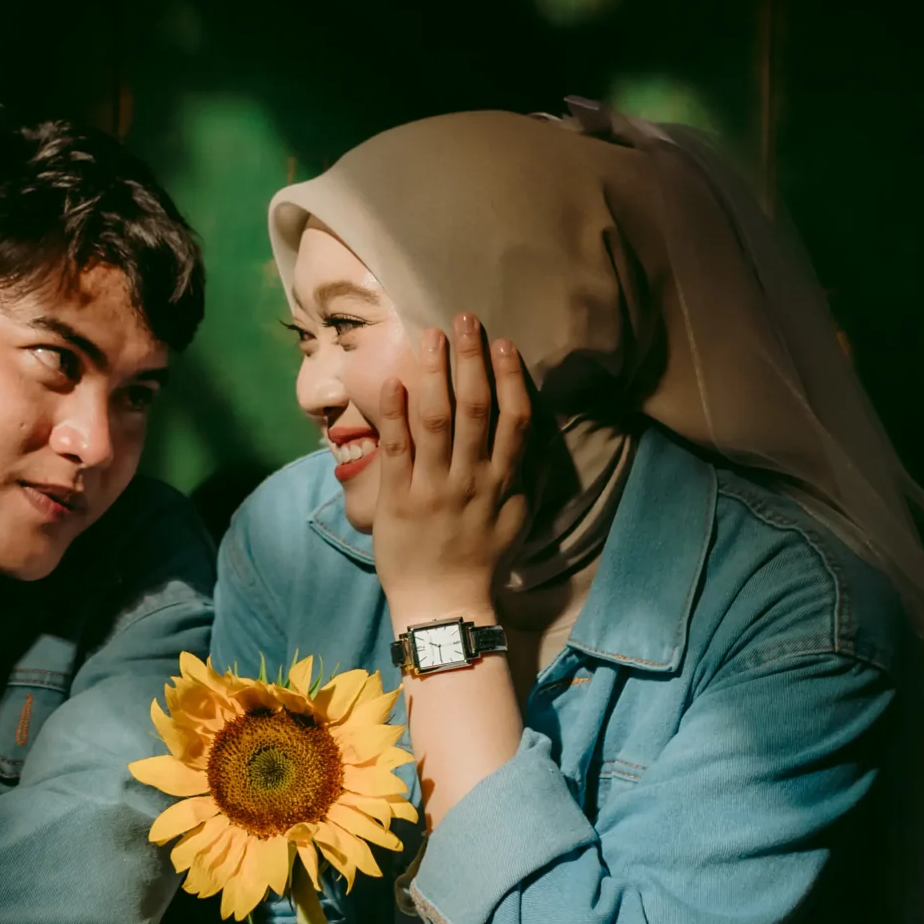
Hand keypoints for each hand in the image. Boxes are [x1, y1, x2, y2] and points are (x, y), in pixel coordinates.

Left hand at [373, 315, 533, 628]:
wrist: (445, 606)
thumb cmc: (481, 562)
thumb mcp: (517, 520)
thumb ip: (523, 478)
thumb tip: (532, 441)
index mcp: (502, 481)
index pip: (514, 419)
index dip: (510, 377)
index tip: (504, 343)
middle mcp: (471, 478)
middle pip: (476, 408)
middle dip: (471, 360)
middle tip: (465, 318)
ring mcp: (434, 487)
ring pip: (437, 420)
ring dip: (434, 373)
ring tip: (431, 335)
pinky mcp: (399, 498)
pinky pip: (398, 450)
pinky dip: (394, 415)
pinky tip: (392, 383)